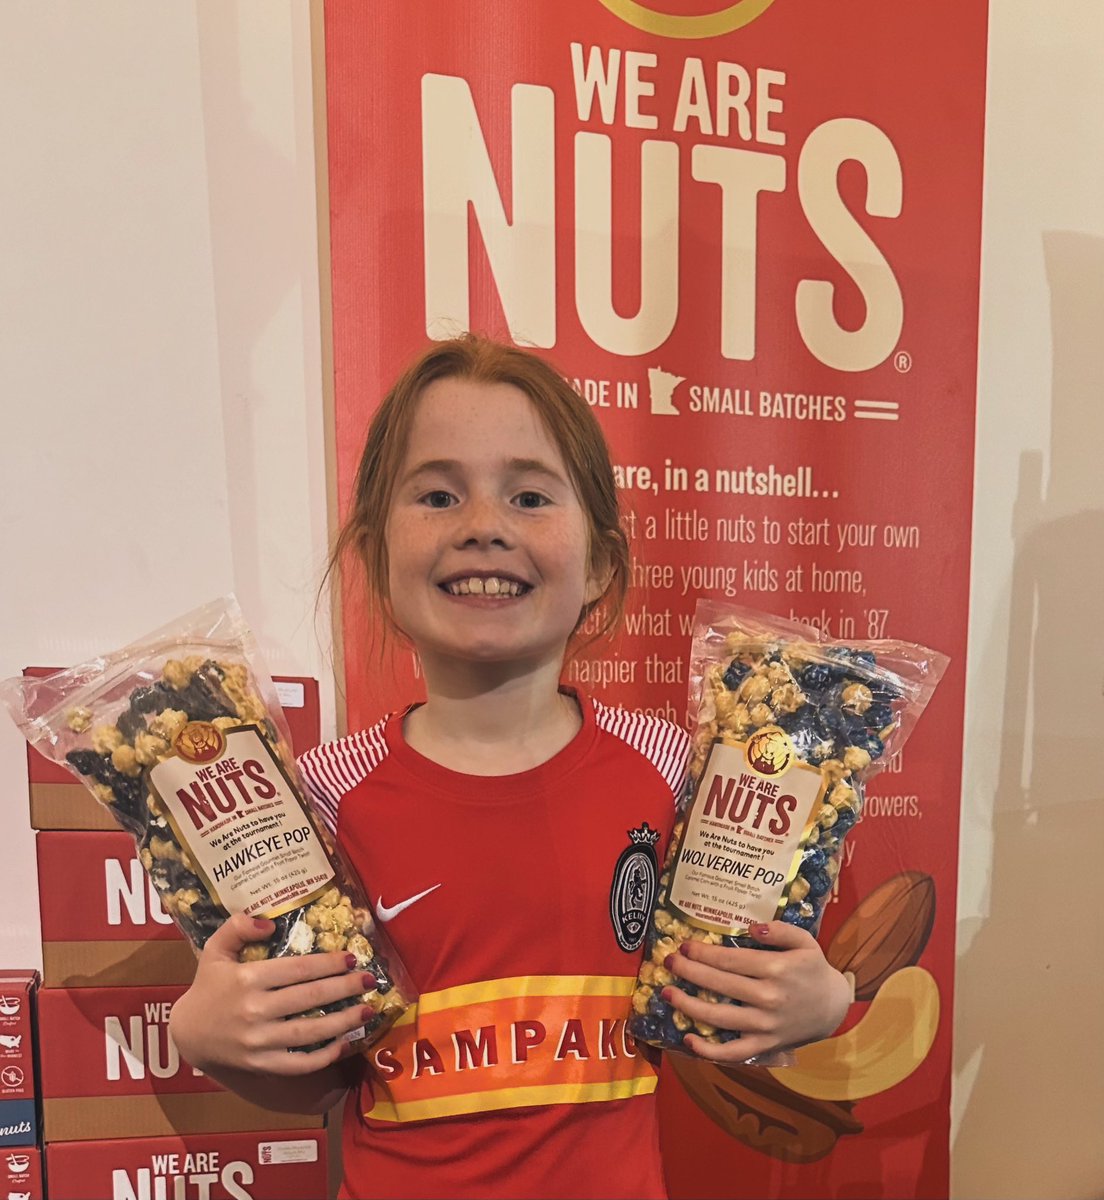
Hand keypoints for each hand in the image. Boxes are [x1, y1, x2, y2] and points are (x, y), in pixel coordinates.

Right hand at [169, 913, 375, 1078]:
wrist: (188, 1033)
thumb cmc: (209, 985)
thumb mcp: (215, 949)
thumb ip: (237, 927)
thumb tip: (269, 923)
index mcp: (246, 979)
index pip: (296, 970)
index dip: (327, 964)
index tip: (351, 957)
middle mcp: (254, 1011)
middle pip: (308, 999)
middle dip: (344, 988)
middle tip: (369, 980)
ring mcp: (258, 1042)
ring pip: (308, 1033)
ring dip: (342, 1022)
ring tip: (367, 1010)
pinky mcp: (261, 1065)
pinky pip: (297, 1064)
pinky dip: (323, 1057)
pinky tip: (344, 1044)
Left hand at [661, 921, 852, 1062]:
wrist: (832, 1007)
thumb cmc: (813, 969)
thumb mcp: (804, 941)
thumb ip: (779, 930)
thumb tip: (750, 927)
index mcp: (776, 969)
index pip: (730, 960)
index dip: (703, 953)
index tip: (684, 946)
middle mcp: (768, 998)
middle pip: (719, 985)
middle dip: (689, 972)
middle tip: (668, 961)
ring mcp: (765, 1026)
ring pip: (719, 1018)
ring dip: (689, 1006)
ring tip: (667, 993)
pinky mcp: (765, 1047)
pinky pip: (734, 1052)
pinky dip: (709, 1051)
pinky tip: (688, 1040)